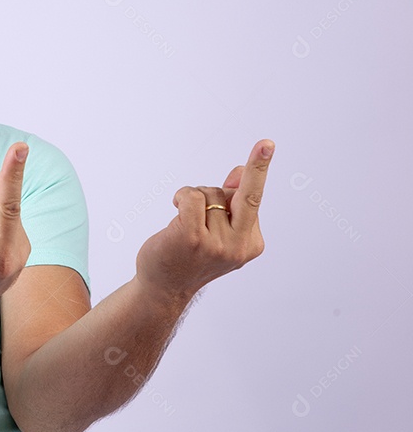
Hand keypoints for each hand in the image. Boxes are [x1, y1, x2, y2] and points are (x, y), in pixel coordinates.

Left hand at [135, 139, 273, 301]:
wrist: (164, 287)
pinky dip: (182, 196)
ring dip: (193, 197)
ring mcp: (217, 244)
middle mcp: (239, 245)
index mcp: (252, 243)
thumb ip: (231, 203)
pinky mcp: (193, 238)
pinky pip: (191, 198)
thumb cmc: (190, 254)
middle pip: (248, 195)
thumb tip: (241, 172)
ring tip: (184, 220)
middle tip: (266, 143)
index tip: (267, 144)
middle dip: (259, 167)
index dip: (257, 170)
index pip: (253, 200)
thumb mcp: (217, 230)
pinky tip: (175, 208)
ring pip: (209, 193)